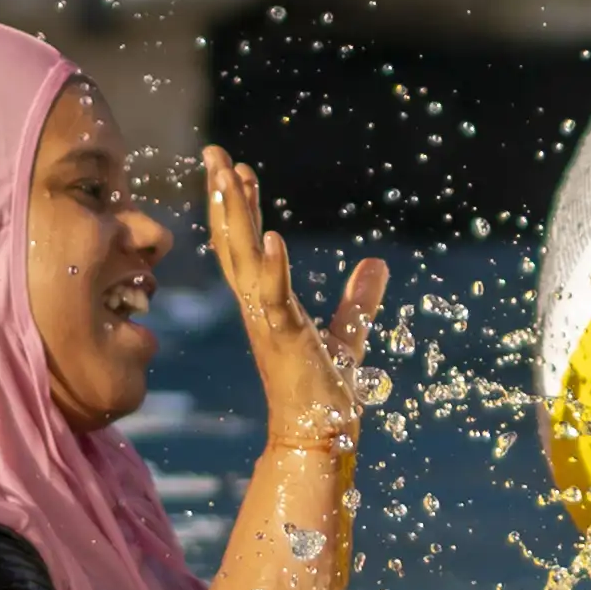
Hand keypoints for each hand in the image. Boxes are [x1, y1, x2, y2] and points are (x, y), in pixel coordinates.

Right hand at [201, 145, 387, 451]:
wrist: (319, 437)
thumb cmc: (325, 391)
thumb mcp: (348, 333)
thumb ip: (358, 299)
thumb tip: (375, 264)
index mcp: (266, 303)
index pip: (247, 245)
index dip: (242, 207)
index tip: (238, 169)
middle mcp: (258, 307)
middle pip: (233, 242)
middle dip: (224, 197)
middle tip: (214, 152)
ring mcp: (267, 321)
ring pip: (243, 260)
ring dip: (236, 218)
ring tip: (230, 176)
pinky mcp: (285, 339)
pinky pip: (274, 298)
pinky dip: (273, 269)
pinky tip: (273, 238)